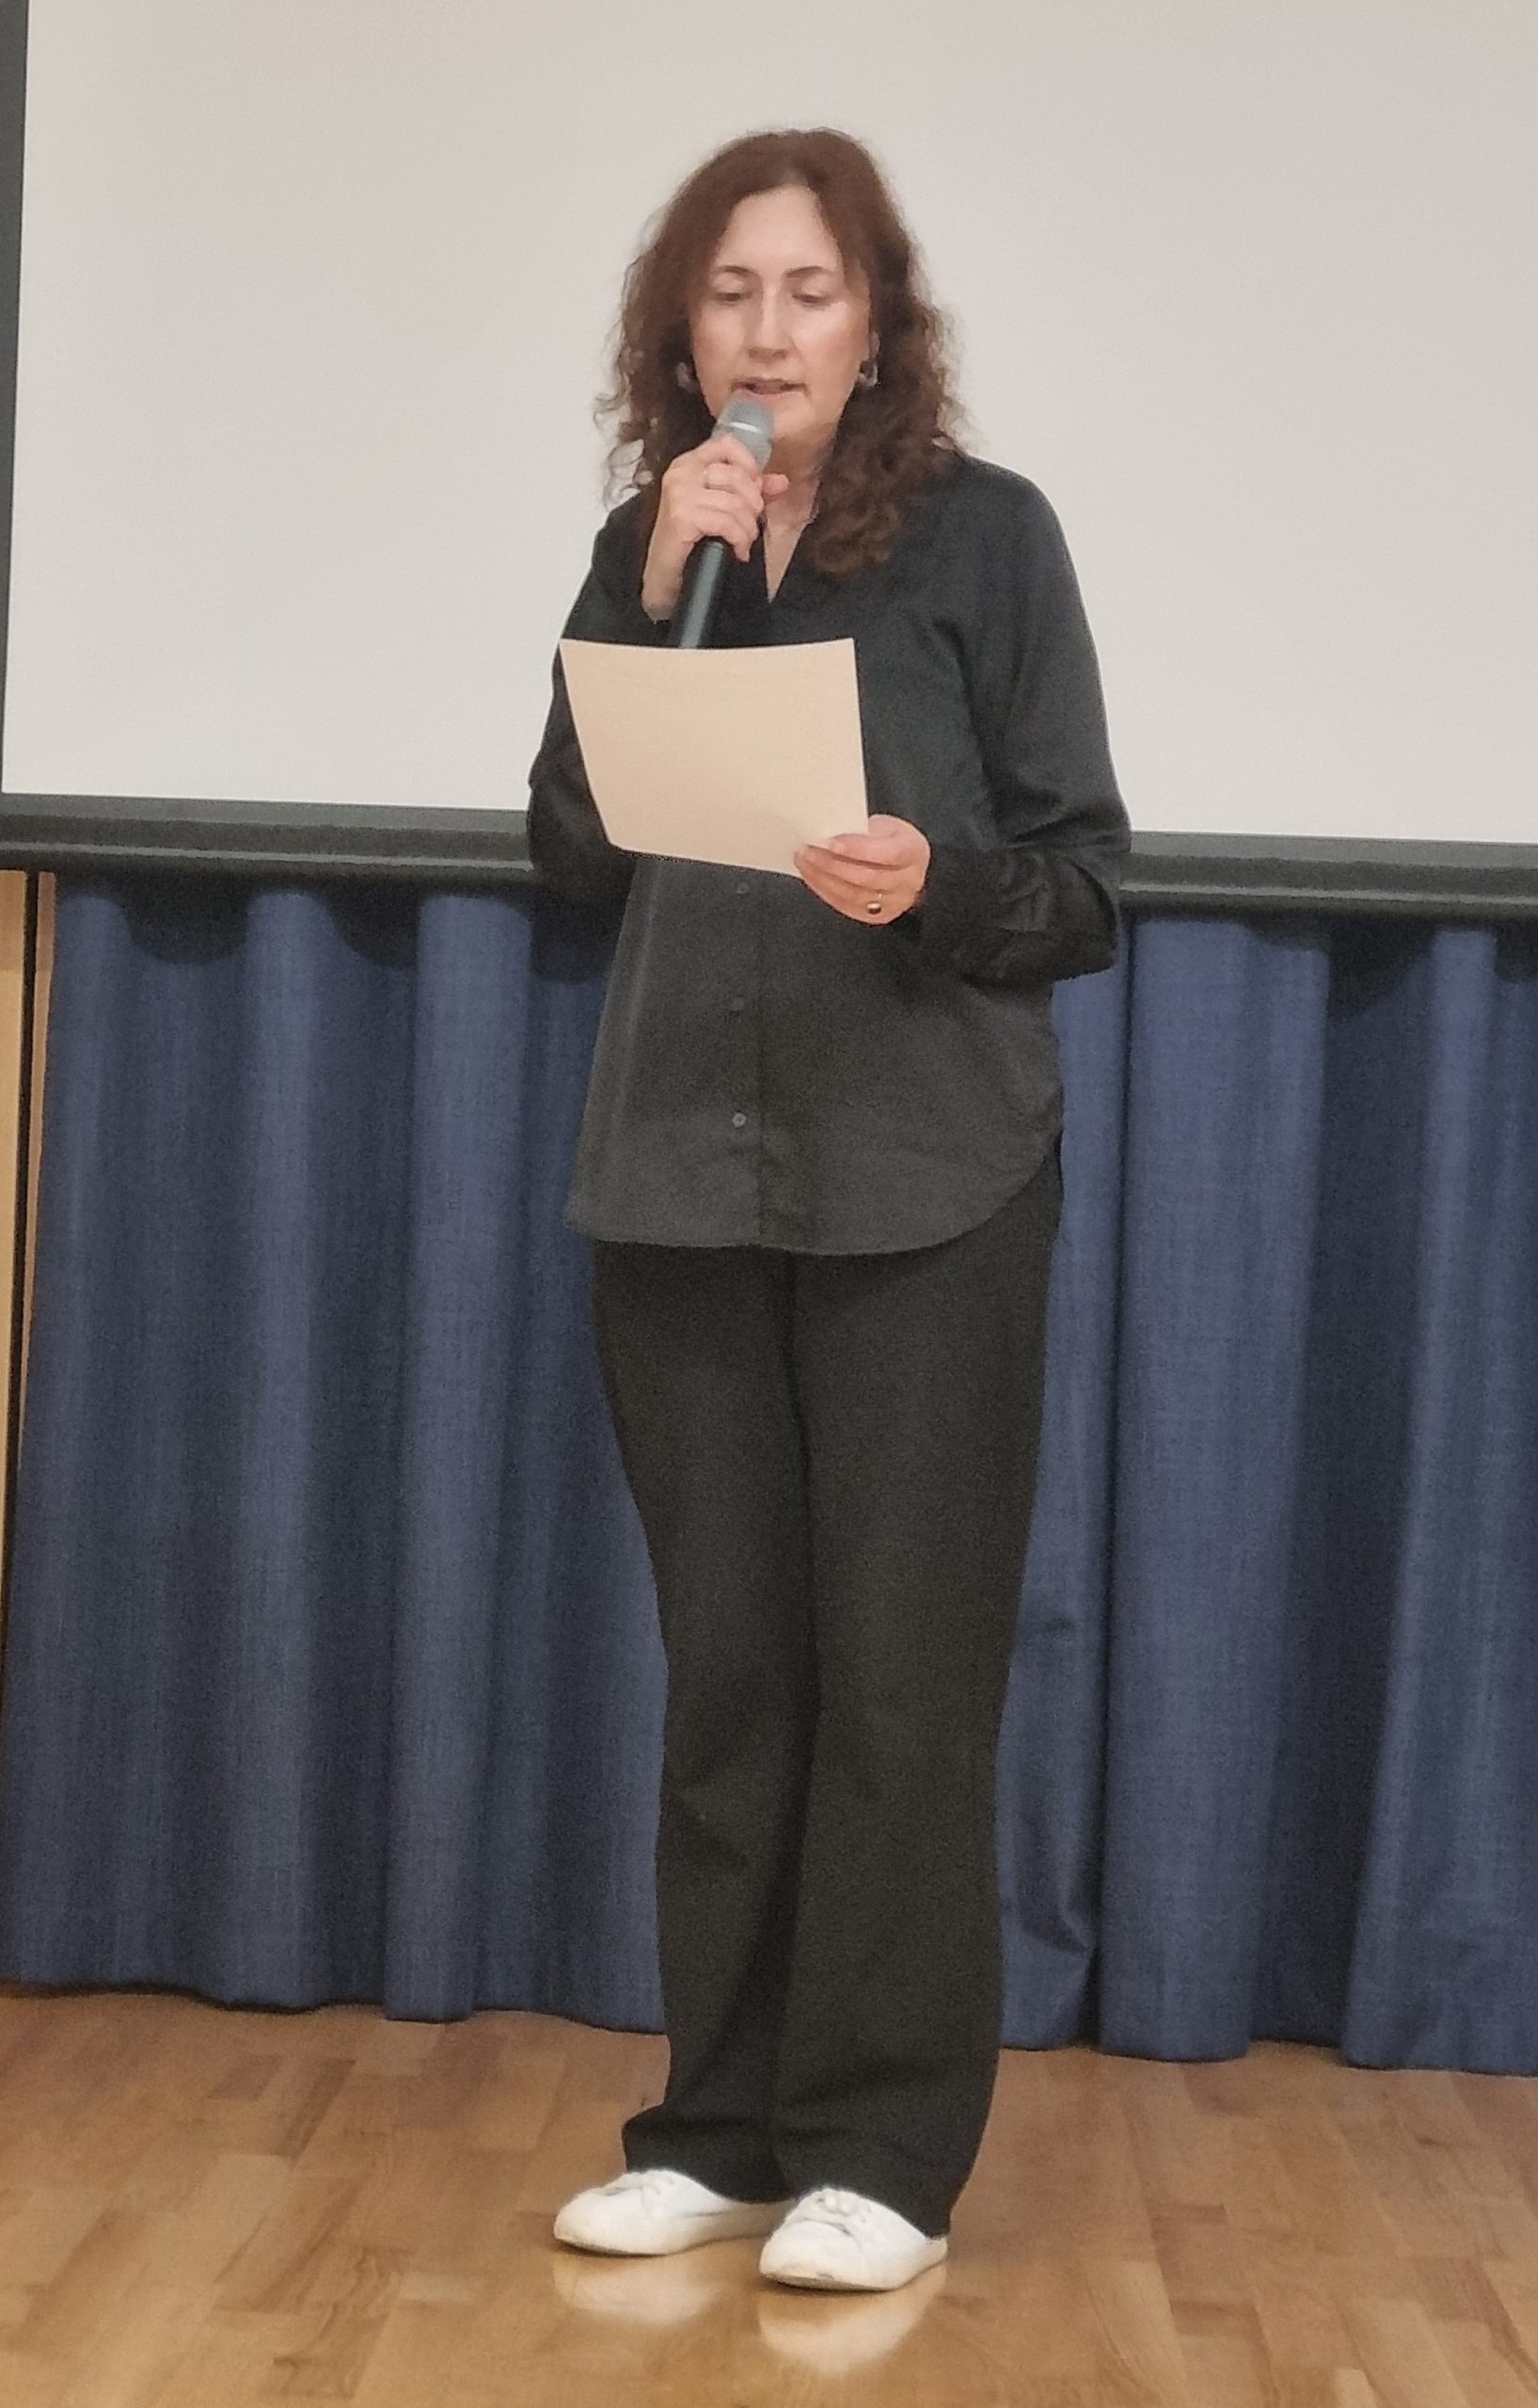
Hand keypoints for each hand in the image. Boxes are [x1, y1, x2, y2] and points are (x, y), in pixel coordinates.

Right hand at [641, 435, 789, 621]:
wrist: (663, 573)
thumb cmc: (690, 539)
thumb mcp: (721, 508)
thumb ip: (751, 491)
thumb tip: (781, 481)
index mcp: (689, 463)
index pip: (726, 444)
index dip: (749, 464)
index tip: (756, 488)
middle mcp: (682, 473)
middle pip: (736, 475)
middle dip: (753, 503)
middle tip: (751, 524)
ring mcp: (680, 493)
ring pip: (735, 502)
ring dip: (748, 527)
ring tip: (744, 541)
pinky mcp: (683, 517)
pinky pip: (727, 522)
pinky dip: (739, 539)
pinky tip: (738, 551)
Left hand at [794, 816, 931, 924]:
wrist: (901, 865)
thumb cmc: (889, 840)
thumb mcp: (884, 826)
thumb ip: (863, 831)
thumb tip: (829, 833)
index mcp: (914, 851)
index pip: (888, 853)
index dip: (858, 848)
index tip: (831, 842)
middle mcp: (909, 882)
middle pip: (868, 877)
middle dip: (833, 864)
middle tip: (808, 850)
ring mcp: (894, 903)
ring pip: (854, 894)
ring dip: (824, 878)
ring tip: (804, 861)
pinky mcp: (877, 916)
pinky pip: (846, 906)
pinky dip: (825, 890)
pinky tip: (811, 876)